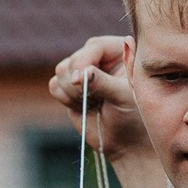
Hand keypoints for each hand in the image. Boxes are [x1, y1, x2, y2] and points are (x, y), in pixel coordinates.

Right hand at [48, 36, 147, 160]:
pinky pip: (54, 85)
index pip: (94, 46)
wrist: (125, 140)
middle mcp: (101, 58)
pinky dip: (64, 98)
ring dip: (70, 91)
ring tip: (90, 103)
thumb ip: (102, 82)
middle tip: (93, 99)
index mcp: (121, 52)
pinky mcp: (70, 87)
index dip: (83, 61)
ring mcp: (84, 72)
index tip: (78, 80)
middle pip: (74, 59)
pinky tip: (81, 106)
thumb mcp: (123, 97)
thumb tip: (79, 74)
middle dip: (77, 81)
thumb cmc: (133, 116)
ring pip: (61, 71)